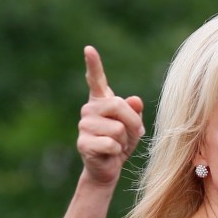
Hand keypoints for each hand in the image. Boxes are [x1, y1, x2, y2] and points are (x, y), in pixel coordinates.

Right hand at [77, 46, 144, 185]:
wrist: (108, 168)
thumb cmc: (121, 143)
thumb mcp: (133, 126)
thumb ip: (134, 112)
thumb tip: (134, 101)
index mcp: (101, 101)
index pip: (96, 80)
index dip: (93, 64)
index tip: (89, 49)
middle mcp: (89, 110)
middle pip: (118, 105)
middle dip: (132, 123)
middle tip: (131, 135)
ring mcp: (84, 126)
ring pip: (117, 128)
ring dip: (124, 140)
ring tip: (116, 146)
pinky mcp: (83, 143)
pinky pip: (111, 144)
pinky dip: (117, 152)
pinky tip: (109, 154)